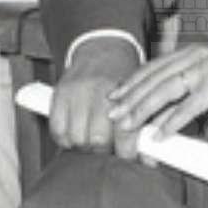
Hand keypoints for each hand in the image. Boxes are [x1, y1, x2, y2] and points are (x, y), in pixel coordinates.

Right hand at [49, 37, 140, 155]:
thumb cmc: (123, 74)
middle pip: (98, 140)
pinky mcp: (59, 95)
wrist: (102, 47)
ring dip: (85, 146)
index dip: (126, 151)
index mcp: (123, 90)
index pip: (124, 130)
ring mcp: (76, 93)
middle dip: (105, 151)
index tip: (128, 157)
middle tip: (110, 148)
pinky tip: (76, 134)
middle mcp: (98, 91)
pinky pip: (58, 130)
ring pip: (76, 139)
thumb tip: (149, 160)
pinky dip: (66, 140)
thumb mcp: (138, 94)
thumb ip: (143, 124)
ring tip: (93, 140)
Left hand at [107, 43, 207, 141]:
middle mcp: (196, 56)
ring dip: (144, 109)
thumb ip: (185, 95)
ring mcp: (207, 70)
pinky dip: (171, 122)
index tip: (114, 96)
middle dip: (130, 97)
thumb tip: (158, 117)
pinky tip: (160, 135)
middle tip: (112, 114)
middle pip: (154, 78)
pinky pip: (188, 107)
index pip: (154, 66)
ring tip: (129, 125)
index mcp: (192, 52)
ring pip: (165, 90)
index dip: (132, 81)